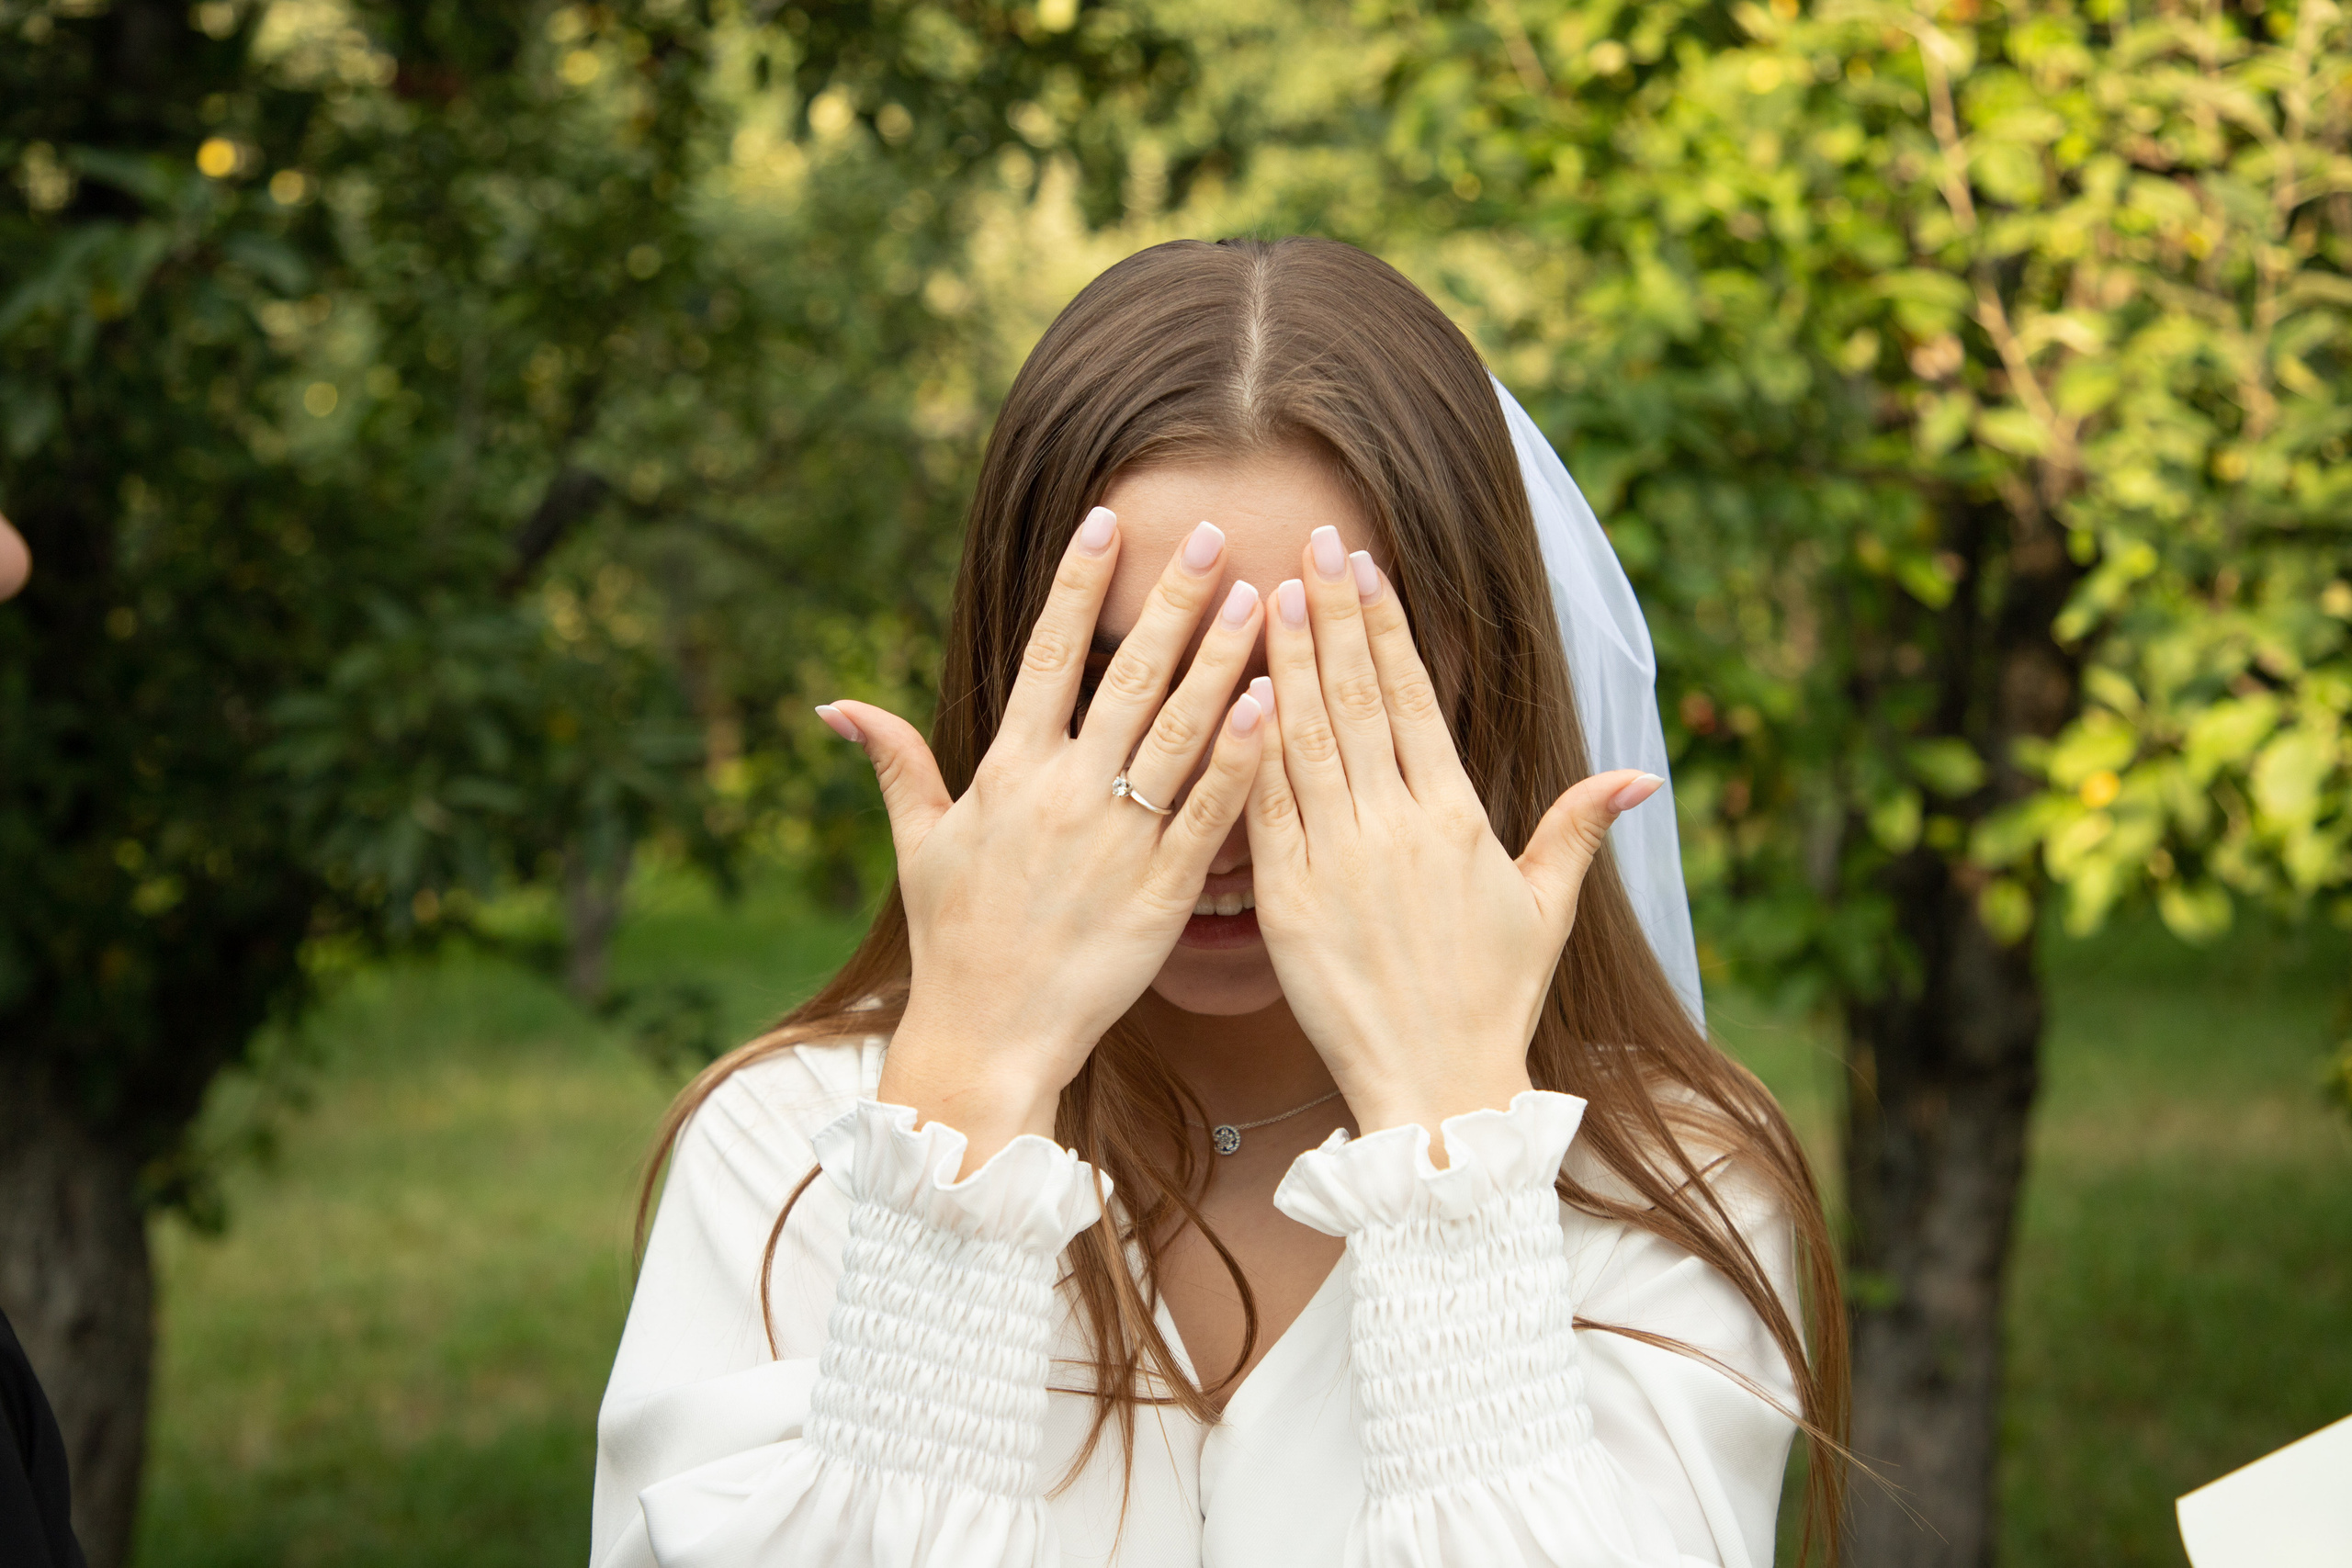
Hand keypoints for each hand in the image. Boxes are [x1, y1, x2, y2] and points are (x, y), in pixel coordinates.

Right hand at [822, 508, 1267, 1170]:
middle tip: (1215, 534)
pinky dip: (1240, 758)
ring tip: (1259, 598)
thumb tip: (836, 704)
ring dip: (1222, 661)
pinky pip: (1209, 815)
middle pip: (1128, 677)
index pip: (1046, 656)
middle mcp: (1064, 795)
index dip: (1077, 586)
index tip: (1108, 520)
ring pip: (1180, 733)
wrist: (987, 1040)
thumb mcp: (918, 845)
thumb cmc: (954, 941)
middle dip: (1171, 600)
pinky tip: (1272, 704)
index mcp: (1007, 773)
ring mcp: (1117, 842)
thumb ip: (894, 763)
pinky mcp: (1163, 894)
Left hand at [1244, 526, 1663, 1161]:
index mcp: (1456, 818)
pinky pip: (1262, 810)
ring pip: (1304, 740)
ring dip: (1285, 662)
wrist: (1436, 1086)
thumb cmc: (1493, 999)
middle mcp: (1395, 827)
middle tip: (1308, 544)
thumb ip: (1577, 831)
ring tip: (1268, 593)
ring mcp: (1336, 861)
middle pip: (1356, 699)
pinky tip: (1232, 694)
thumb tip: (1640, 776)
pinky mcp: (1286, 902)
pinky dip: (1246, 749)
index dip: (1387, 626)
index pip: (1413, 698)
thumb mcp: (1545, 910)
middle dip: (1332, 616)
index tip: (1364, 565)